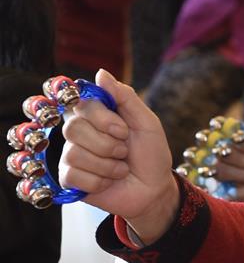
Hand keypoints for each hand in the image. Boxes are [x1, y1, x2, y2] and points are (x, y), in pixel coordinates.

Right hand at [59, 69, 177, 242]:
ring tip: (120, 168)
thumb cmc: (151, 154)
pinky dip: (99, 181)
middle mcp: (80, 132)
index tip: (123, 130)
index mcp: (97, 115)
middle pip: (72, 128)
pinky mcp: (69, 179)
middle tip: (124, 152)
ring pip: (74, 154)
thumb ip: (125, 97)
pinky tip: (109, 181)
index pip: (82, 104)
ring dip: (107, 165)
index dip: (102, 119)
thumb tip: (101, 73)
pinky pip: (73, 175)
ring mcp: (72, 155)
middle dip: (107, 144)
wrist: (154, 189)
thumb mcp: (147, 122)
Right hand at [214, 126, 243, 213]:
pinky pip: (225, 192)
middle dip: (242, 158)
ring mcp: (211, 179)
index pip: (220, 131)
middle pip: (216, 151)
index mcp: (225, 142)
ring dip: (243, 173)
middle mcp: (213, 158)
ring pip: (218, 170)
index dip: (240, 137)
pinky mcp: (216, 199)